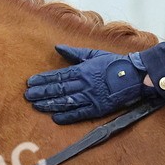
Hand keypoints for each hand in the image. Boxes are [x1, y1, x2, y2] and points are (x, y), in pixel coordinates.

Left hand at [24, 45, 153, 124]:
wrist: (136, 76)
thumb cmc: (114, 64)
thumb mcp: (94, 54)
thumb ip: (75, 52)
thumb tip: (58, 47)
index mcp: (83, 70)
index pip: (58, 76)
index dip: (43, 80)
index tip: (30, 82)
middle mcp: (85, 84)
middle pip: (59, 89)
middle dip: (42, 92)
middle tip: (28, 95)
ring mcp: (91, 97)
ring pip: (66, 101)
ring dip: (50, 104)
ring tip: (36, 106)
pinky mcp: (99, 108)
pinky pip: (80, 113)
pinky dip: (68, 116)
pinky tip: (56, 118)